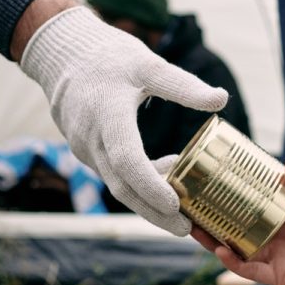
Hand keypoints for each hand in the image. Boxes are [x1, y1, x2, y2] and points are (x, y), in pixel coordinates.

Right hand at [19, 6, 226, 233]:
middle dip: (153, 212)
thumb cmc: (109, 57)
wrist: (63, 55)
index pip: (126, 160)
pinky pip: (115, 176)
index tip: (175, 204)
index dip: (150, 185)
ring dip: (148, 202)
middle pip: (122, 186)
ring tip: (184, 214)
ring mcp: (86, 149)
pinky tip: (169, 180)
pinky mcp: (89, 151)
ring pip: (118, 185)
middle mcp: (91, 139)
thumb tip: (221, 99)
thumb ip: (183, 85)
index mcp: (107, 116)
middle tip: (185, 229)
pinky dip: (139, 184)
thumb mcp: (147, 63)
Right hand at [193, 160, 284, 284]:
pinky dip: (232, 260)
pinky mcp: (278, 276)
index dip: (245, 183)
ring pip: (239, 242)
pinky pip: (248, 268)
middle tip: (197, 195)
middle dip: (221, 209)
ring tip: (194, 221)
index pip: (265, 194)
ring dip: (216, 234)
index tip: (224, 169)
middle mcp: (283, 231)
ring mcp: (278, 253)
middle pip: (244, 218)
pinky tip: (220, 249)